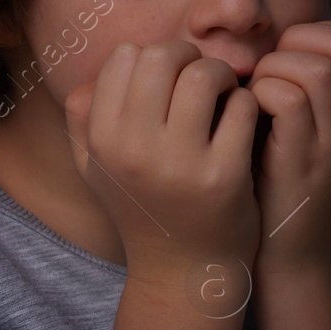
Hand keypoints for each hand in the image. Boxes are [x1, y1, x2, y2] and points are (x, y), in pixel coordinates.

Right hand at [63, 41, 261, 287]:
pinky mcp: (224, 176)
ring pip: (205, 74)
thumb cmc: (143, 209)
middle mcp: (134, 149)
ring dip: (222, 76)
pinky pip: (242, 106)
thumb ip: (83, 117)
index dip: (154, 58)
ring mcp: (180, 164)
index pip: (125, 56)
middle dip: (191, 58)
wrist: (183, 273)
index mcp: (102, 139)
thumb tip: (99, 71)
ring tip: (225, 97)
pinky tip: (243, 123)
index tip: (170, 80)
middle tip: (204, 81)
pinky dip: (247, 104)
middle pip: (164, 56)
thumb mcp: (96, 169)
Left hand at [246, 20, 330, 277]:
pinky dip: (258, 96)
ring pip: (314, 68)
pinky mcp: (303, 165)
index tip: (277, 61)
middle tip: (265, 76)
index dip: (310, 34)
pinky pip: (286, 100)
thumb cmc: (278, 190)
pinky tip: (244, 119)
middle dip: (293, 45)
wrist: (288, 261)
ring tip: (252, 98)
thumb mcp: (299, 135)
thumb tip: (265, 47)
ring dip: (272, 70)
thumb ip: (295, 93)